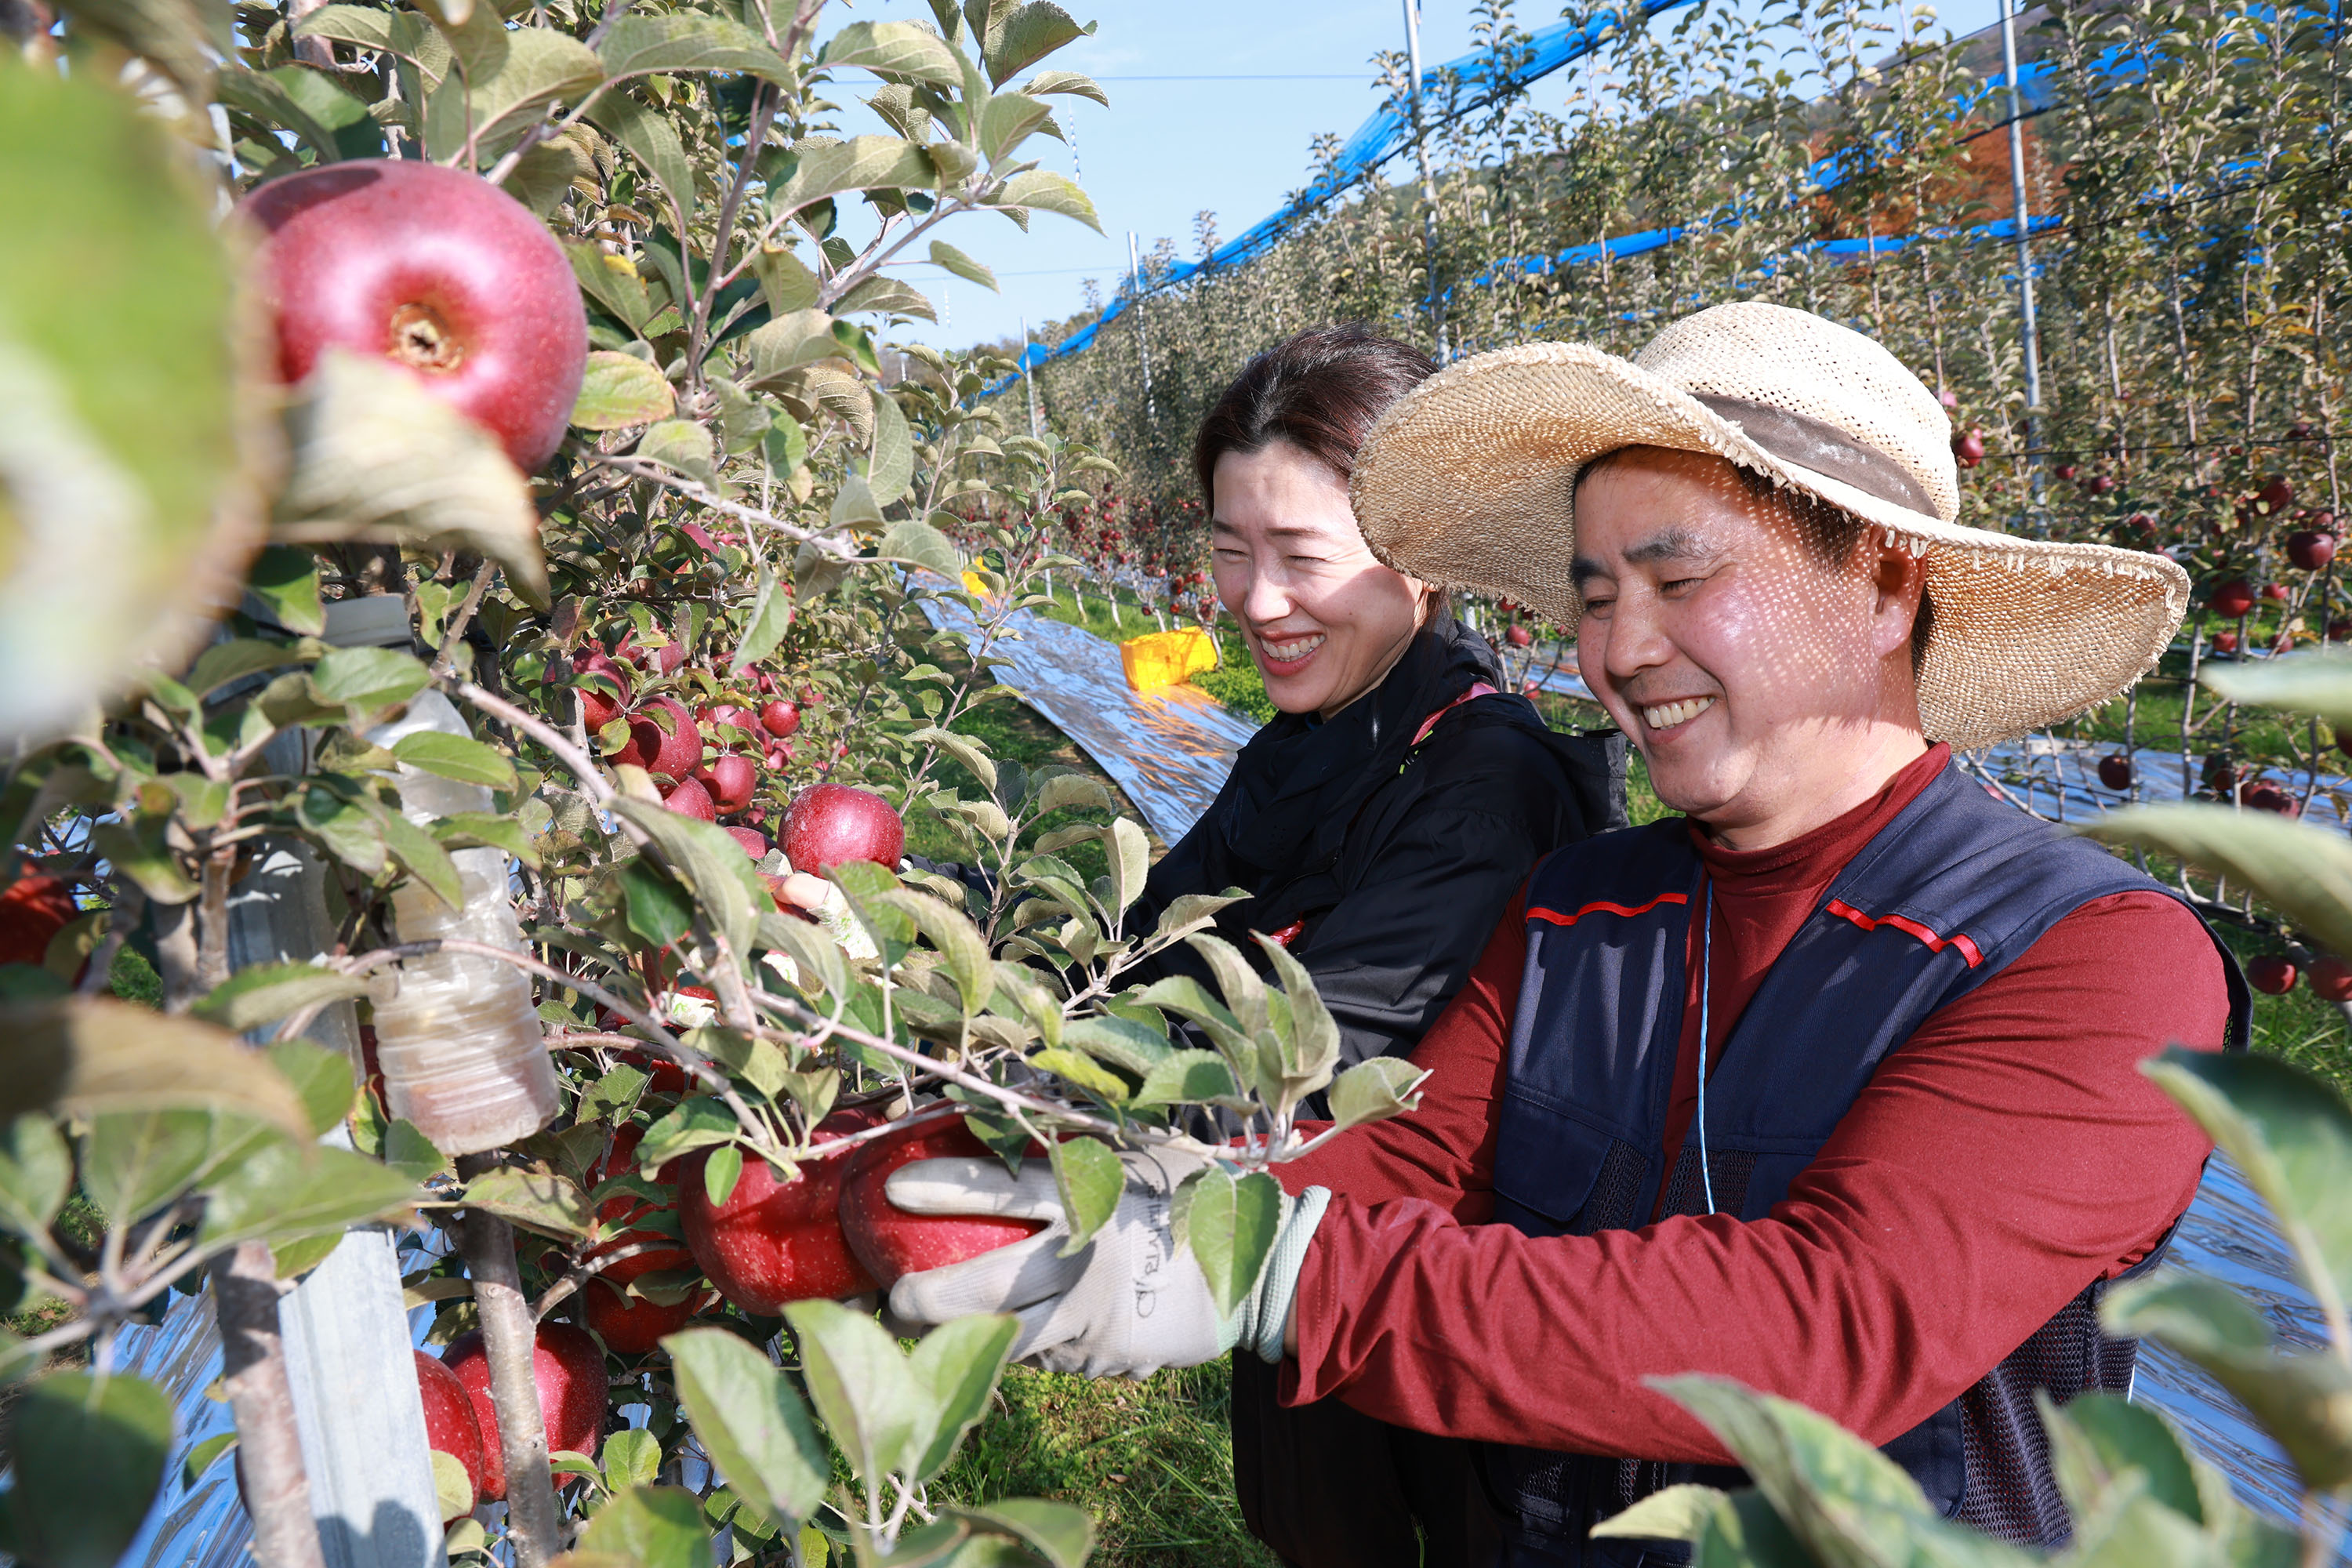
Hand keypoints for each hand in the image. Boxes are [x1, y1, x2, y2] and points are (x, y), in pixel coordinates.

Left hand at [882, 1144, 1239, 1379]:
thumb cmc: (1188, 1195)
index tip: (891, 1189)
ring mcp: (1093, 1315)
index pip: (1005, 1189)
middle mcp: (1085, 1258)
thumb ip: (1078, 1143)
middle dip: (925, 1297)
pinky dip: (1005, 1350)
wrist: (1259, 1269)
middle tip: (888, 1295)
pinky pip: (1041, 1356)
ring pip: (1004, 1339)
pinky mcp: (1102, 1355)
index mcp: (1091, 1196)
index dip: (946, 1189)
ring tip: (909, 1333)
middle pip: (987, 1286)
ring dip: (951, 1340)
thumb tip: (1006, 1102)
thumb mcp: (1139, 1152)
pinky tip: (976, 1346)